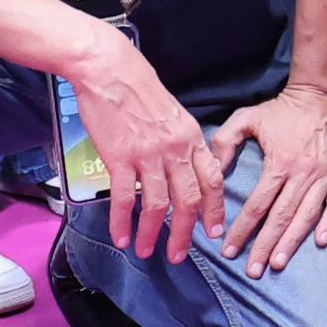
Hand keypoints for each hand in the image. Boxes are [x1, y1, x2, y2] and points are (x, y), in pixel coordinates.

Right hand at [71, 37, 227, 260]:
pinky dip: (122, 221)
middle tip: (179, 255)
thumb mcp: (174, 115)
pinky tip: (121, 237)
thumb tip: (184, 167)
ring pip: (158, 205)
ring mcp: (148, 155)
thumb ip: (182, 142)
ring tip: (147, 252)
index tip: (214, 232)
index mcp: (193, 138)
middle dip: (186, 233)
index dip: (215, 210)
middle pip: (189, 200)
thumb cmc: (139, 89)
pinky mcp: (120, 157)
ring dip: (154, 233)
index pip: (213, 180)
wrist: (111, 70)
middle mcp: (176, 150)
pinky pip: (123, 198)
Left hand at [218, 79, 326, 274]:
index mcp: (280, 163)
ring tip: (278, 263)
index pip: (258, 204)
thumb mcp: (246, 118)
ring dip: (292, 242)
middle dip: (265, 245)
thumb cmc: (282, 109)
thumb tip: (211, 172)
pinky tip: (319, 242)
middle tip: (253, 270)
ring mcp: (325, 176)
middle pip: (281, 217)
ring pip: (307, 216)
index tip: (229, 250)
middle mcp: (303, 173)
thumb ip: (224, 143)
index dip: (243, 229)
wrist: (323, 95)